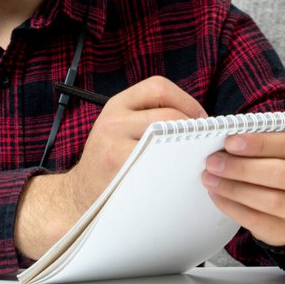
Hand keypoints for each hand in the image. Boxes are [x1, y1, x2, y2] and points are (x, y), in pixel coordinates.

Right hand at [16, 76, 204, 261]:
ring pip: (165, 134)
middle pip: (167, 113)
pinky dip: (174, 165)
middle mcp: (113, 120)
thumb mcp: (119, 129)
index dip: (186, 101)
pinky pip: (157, 160)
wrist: (80, 195)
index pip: (158, 88)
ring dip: (188, 145)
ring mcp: (114, 143)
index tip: (200, 120)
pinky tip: (179, 173)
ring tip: (195, 157)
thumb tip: (197, 120)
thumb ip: (147, 117)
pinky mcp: (118, 166)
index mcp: (117, 105)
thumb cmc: (109, 163)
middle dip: (193, 127)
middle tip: (204, 143)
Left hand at [201, 99, 284, 248]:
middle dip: (242, 167)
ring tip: (209, 175)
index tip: (231, 140)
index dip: (262, 144)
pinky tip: (216, 192)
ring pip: (271, 201)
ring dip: (234, 188)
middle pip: (283, 175)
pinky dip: (232, 207)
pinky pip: (258, 221)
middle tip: (213, 160)